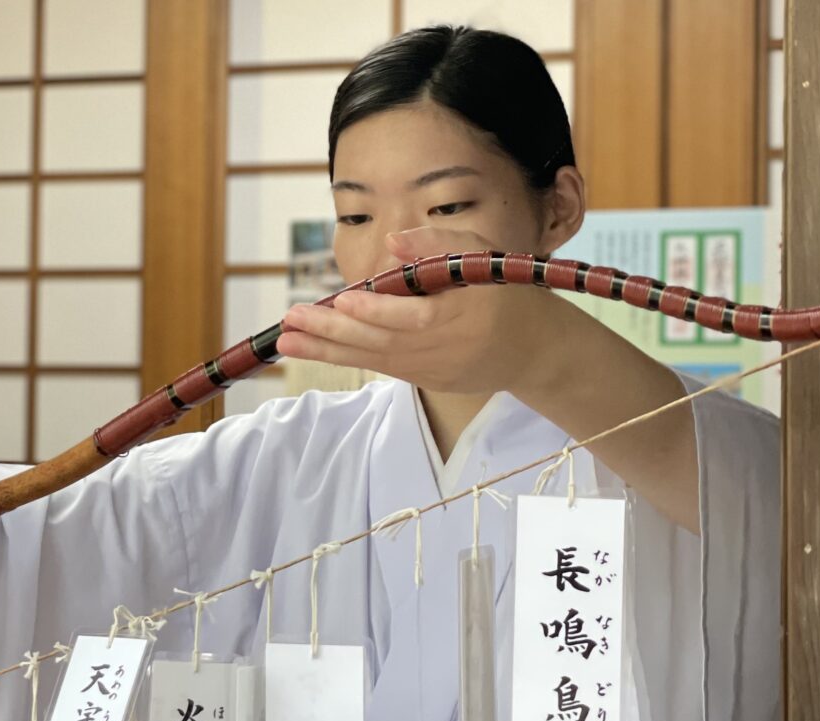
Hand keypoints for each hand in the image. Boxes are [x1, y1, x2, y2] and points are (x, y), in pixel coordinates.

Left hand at [277, 227, 571, 396]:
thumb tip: (394, 241)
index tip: (343, 298)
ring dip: (327, 350)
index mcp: (466, 314)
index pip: (416, 316)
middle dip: (334, 332)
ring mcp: (433, 369)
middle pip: (383, 342)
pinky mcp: (424, 380)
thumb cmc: (504, 288)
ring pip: (374, 360)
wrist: (533, 348)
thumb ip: (439, 244)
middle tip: (291, 324)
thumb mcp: (482, 252)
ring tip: (287, 342)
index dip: (379, 310)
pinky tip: (313, 348)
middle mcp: (445, 348)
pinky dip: (346, 357)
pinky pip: (381, 367)